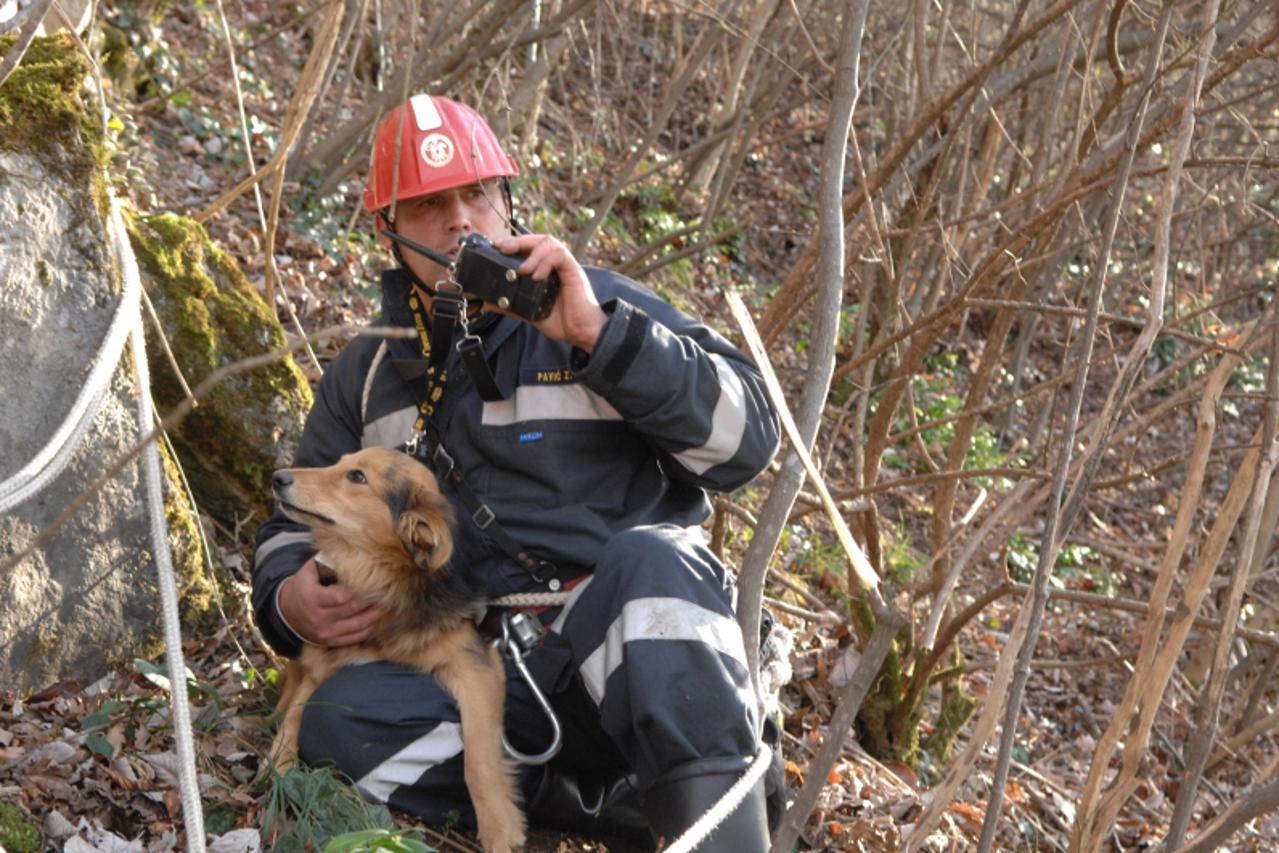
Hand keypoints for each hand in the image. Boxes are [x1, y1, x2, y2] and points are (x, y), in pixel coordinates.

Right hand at [277, 558, 385, 647]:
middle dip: (372, 601)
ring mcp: (326, 632)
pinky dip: (370, 628)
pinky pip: (355, 637)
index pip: (341, 596)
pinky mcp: (331, 642)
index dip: (359, 590)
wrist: (287, 613)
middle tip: (389, 591)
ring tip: (390, 604)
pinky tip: (380, 618)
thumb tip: (352, 553)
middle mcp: (319, 618)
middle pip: (352, 610)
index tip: (374, 581)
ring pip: (358, 625)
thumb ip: (327, 562)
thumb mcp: (309, 571)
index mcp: (313, 598)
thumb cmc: (303, 587)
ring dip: (376, 615)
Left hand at [491, 234, 606, 352]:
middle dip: (518, 241)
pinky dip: (545, 262)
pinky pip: (559, 255)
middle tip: (502, 248)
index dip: (515, 244)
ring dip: (531, 252)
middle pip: (538, 240)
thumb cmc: (563, 321)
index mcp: (547, 270)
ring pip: (549, 242)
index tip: (498, 248)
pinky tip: (537, 276)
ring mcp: (565, 266)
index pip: (530, 247)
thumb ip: (512, 305)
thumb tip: (489, 302)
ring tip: (522, 269)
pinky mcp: (574, 271)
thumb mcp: (531, 313)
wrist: (582, 333)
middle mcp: (556, 265)